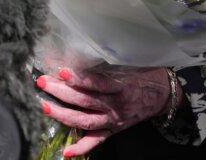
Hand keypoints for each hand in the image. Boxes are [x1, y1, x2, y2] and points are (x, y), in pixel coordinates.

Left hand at [36, 67, 175, 156]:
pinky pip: (96, 141)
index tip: (61, 71)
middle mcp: (116, 105)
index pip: (97, 83)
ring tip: (46, 107)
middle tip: (42, 83)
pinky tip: (67, 152)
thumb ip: (104, 65)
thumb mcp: (126, 66)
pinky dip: (82, 148)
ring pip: (86, 121)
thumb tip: (75, 56)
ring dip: (64, 115)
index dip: (79, 78)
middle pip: (86, 101)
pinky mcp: (113, 130)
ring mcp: (114, 120)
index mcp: (120, 87)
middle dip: (62, 92)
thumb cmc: (142, 75)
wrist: (163, 95)